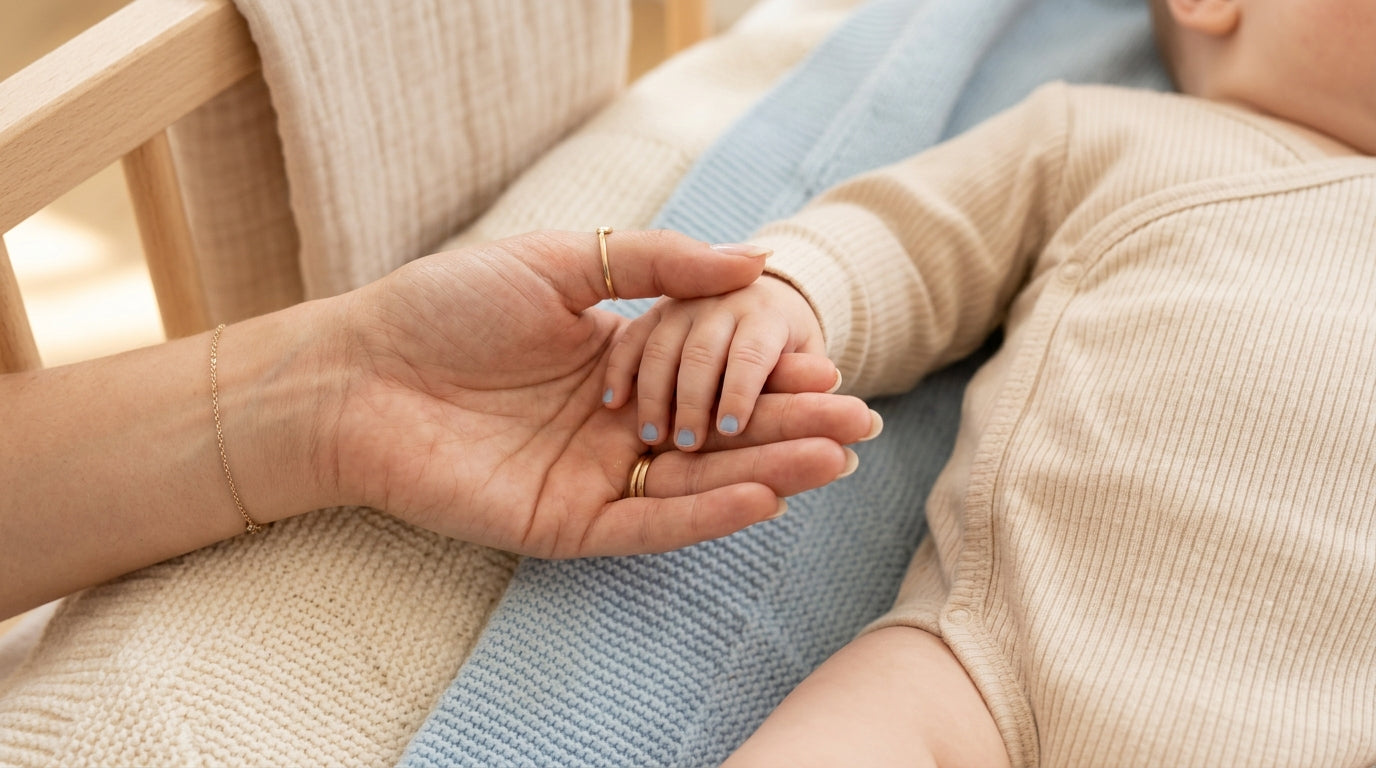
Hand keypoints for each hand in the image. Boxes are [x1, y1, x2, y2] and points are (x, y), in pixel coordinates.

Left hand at [326, 230, 876, 557]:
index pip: (714, 375)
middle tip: (862, 425)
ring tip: (835, 458)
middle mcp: (616, 425)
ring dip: (768, 471)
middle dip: (790, 428)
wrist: (358, 368)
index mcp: (618, 363)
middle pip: (719, 433)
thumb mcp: (562, 261)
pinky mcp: (566, 522)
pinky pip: (649, 521)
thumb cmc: (445, 306)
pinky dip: (706, 511)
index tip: (832, 366)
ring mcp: (593, 476)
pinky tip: (764, 495)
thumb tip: (751, 259)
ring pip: (696, 480)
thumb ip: (656, 264)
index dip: (771, 374)